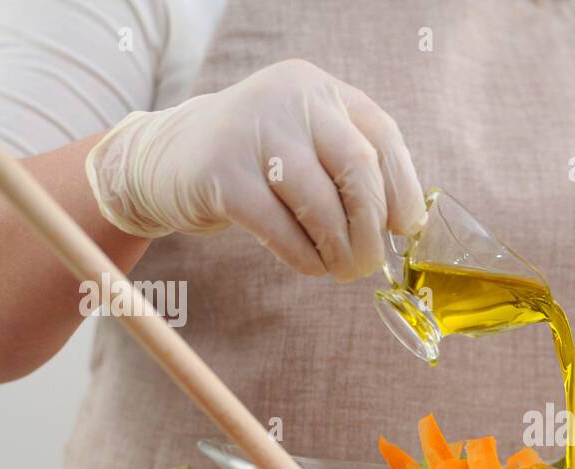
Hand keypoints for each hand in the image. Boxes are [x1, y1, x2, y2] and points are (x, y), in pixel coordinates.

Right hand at [86, 59, 425, 280]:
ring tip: (343, 270)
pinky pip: (278, 226)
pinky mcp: (222, 173)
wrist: (168, 157)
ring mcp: (253, 131)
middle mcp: (290, 99)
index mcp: (321, 91)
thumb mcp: (307, 146)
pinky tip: (312, 267)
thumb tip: (406, 225)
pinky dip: (304, 255)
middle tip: (370, 263)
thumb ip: (351, 169)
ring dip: (340, 247)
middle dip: (371, 225)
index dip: (402, 188)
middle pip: (357, 166)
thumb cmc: (257, 163)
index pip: (381, 136)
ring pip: (320, 201)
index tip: (403, 228)